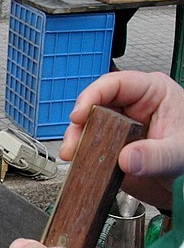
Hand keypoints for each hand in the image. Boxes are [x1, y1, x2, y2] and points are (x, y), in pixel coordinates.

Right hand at [60, 71, 183, 209]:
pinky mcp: (109, 147)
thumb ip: (156, 156)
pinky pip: (88, 147)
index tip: (79, 116)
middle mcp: (131, 108)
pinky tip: (80, 163)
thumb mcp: (180, 152)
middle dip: (80, 124)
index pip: (116, 84)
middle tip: (74, 143)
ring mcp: (118, 128)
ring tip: (74, 155)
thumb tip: (127, 158)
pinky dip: (81, 156)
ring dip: (77, 142)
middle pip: (94, 106)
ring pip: (86, 127)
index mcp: (152, 93)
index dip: (92, 96)